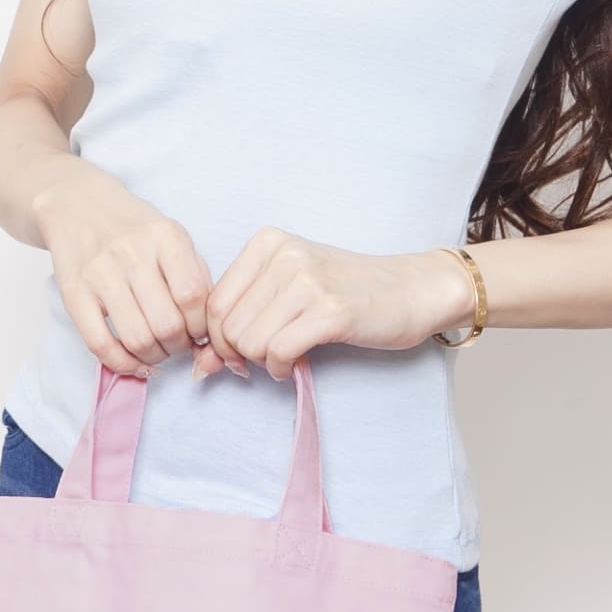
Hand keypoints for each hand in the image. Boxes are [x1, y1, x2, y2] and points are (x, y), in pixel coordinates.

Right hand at [34, 172, 229, 377]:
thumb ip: (195, 279)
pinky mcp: (74, 293)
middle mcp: (132, 252)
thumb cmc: (134, 230)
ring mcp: (100, 273)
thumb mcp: (173, 238)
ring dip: (154, 357)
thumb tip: (208, 334)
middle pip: (167, 324)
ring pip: (137, 339)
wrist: (78, 206)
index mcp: (165, 236)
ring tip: (157, 350)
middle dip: (179, 347)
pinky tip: (135, 363)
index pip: (194, 297)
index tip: (198, 333)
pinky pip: (100, 344)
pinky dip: (123, 364)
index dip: (201, 327)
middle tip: (177, 344)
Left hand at [193, 227, 476, 380]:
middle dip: (240, 355)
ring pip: (250, 342)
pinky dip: (280, 369)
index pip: (212, 303)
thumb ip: (241, 321)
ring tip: (285, 357)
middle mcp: (285, 254)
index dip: (217, 340)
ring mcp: (308, 280)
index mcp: (267, 242)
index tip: (237, 354)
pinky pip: (278, 352)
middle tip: (264, 360)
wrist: (411, 291)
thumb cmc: (345, 294)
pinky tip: (293, 365)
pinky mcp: (330, 310)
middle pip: (228, 326)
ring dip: (262, 363)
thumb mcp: (287, 294)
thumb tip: (200, 365)